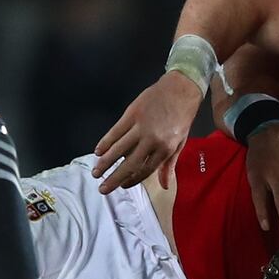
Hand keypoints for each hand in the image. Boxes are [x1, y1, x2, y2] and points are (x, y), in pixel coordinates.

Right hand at [92, 71, 202, 192]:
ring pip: (119, 148)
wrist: (181, 89)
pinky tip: (98, 151)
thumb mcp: (180, 142)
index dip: (133, 180)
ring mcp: (140, 126)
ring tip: (96, 173)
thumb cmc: (182, 117)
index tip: (122, 186)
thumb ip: (169, 164)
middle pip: (130, 163)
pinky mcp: (131, 114)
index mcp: (166, 148)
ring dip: (105, 162)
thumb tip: (165, 186)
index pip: (146, 169)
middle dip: (115, 178)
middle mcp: (152, 139)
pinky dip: (105, 142)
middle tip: (102, 189)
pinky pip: (115, 131)